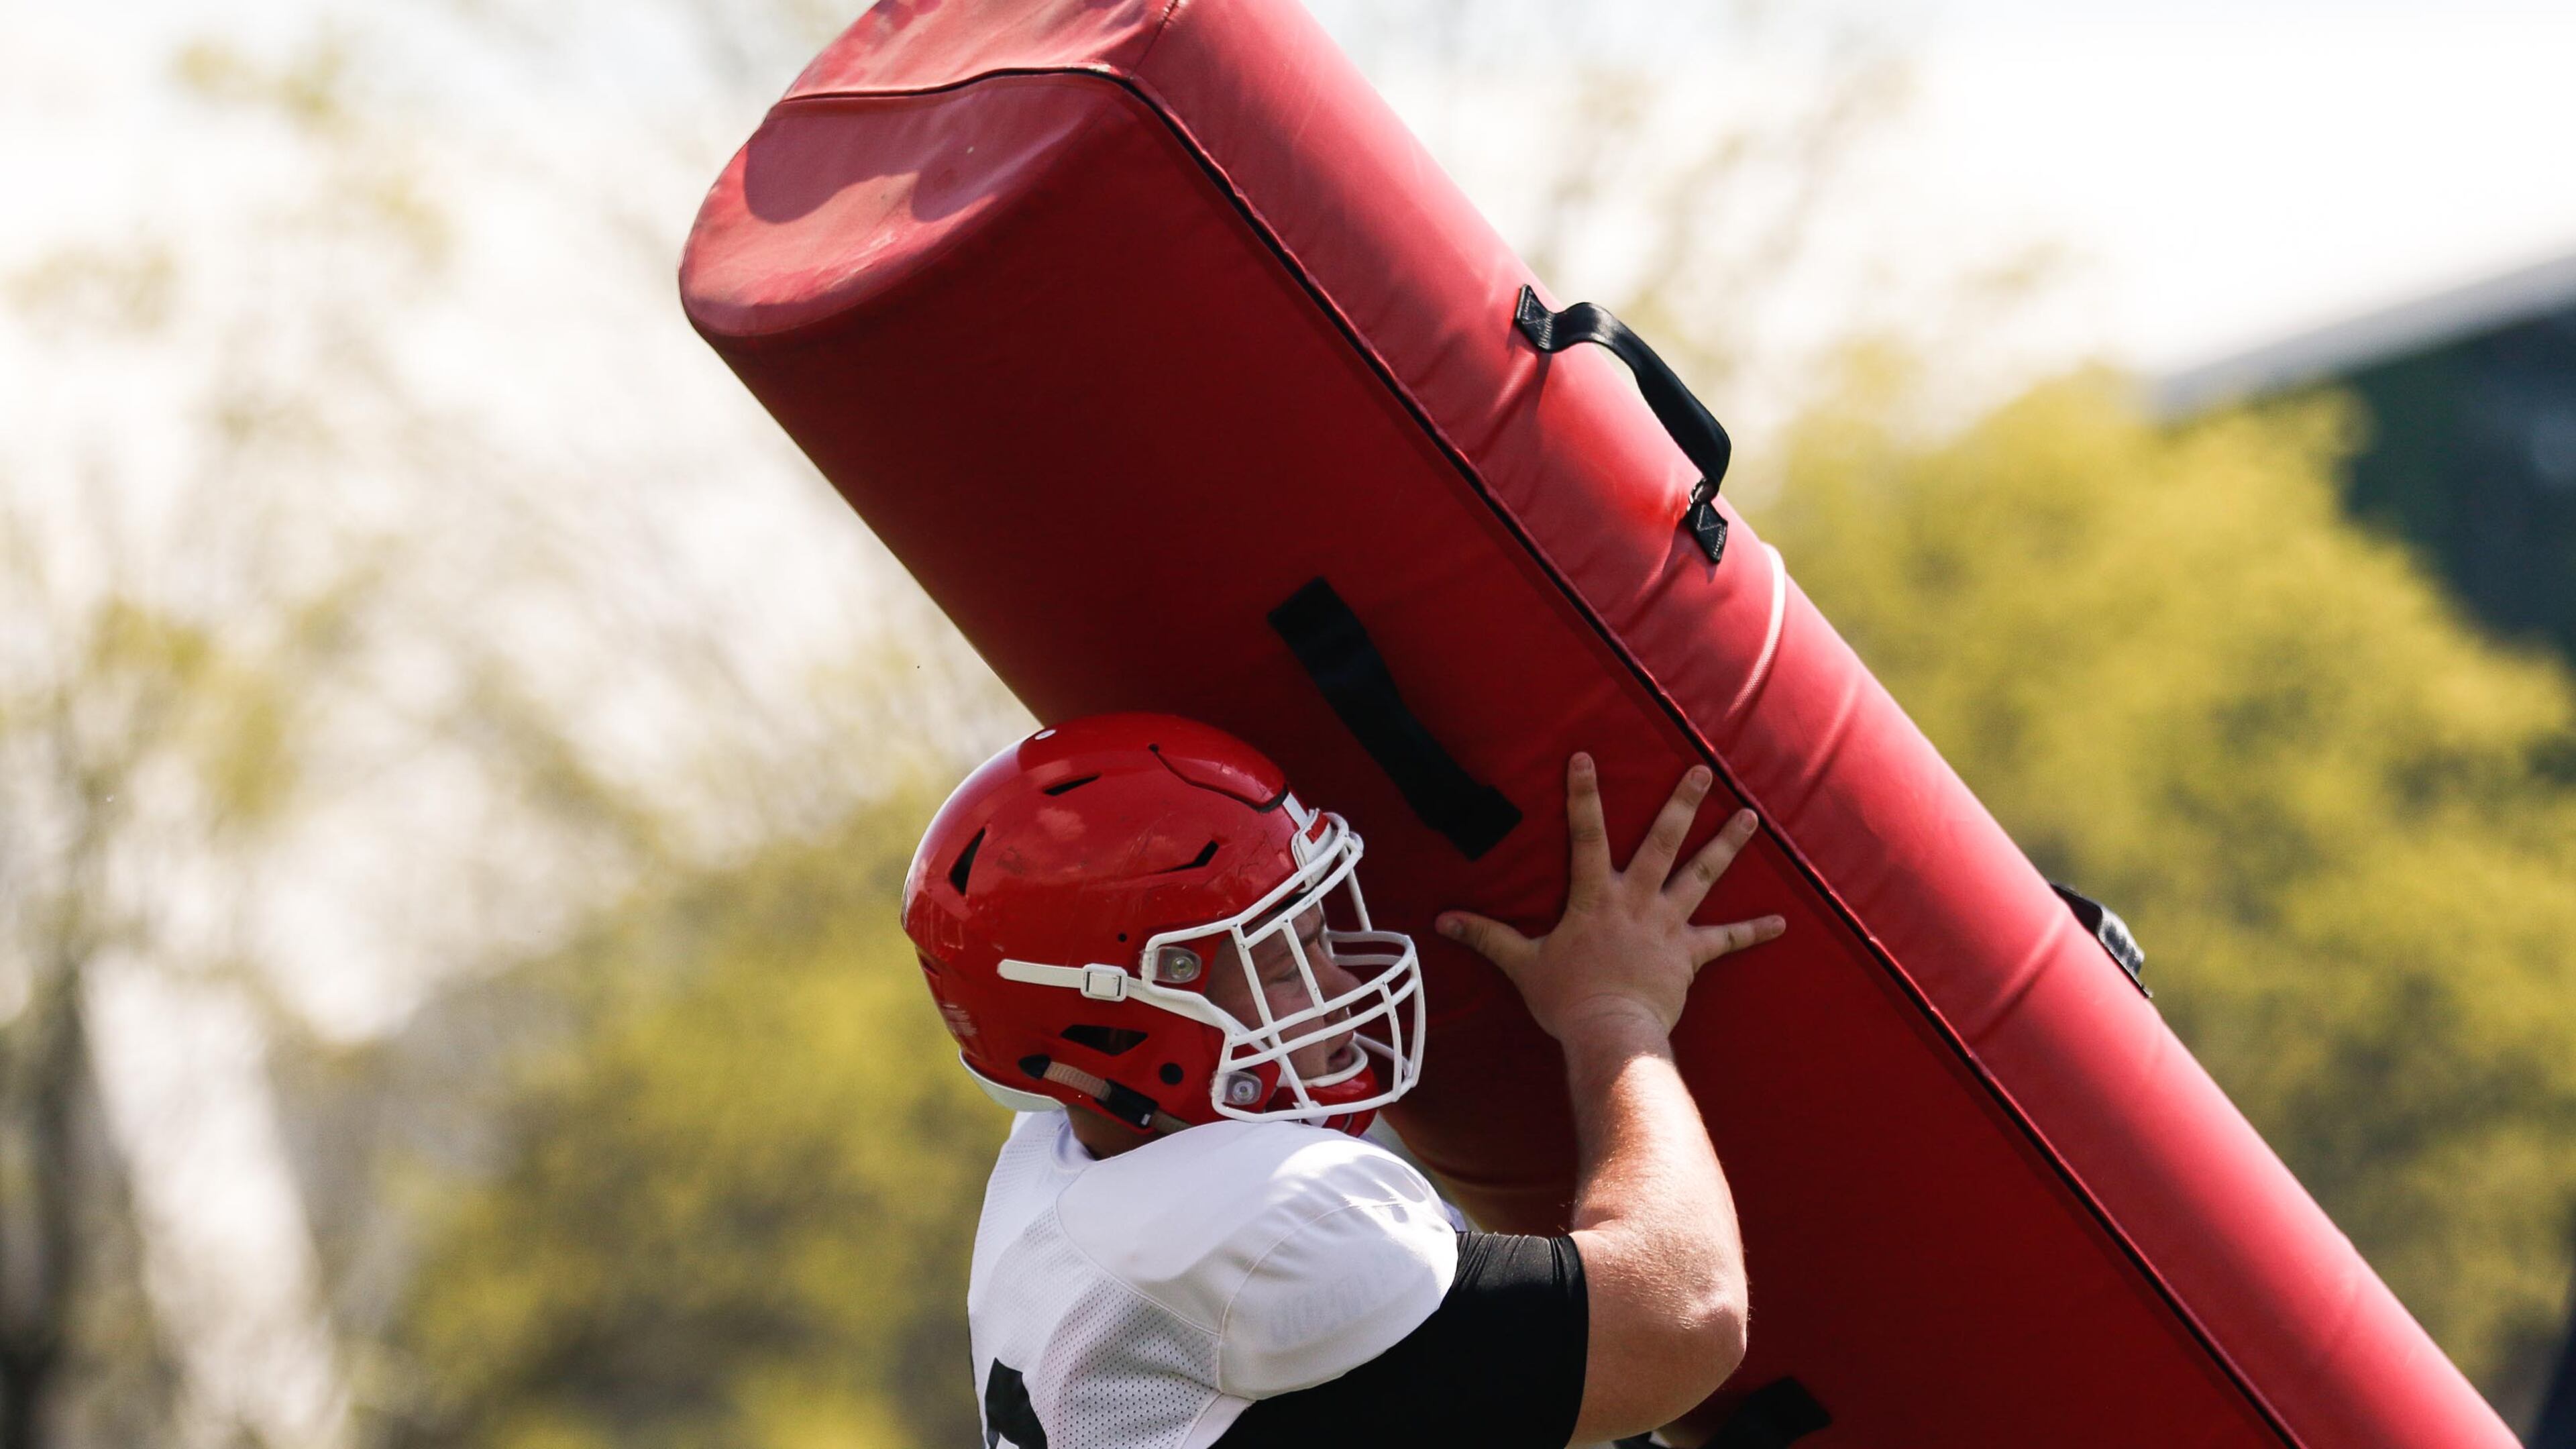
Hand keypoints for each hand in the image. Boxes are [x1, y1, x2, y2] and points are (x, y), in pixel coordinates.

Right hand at [1437, 753, 1783, 1041]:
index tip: (1585, 757)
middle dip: (1682, 802)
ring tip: (1750, 816)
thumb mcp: (1521, 964)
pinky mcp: (1690, 955)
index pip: (1586, 835)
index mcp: (1596, 898)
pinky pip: (1726, 940)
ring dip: (1727, 845)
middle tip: (1703, 769)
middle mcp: (1637, 901)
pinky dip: (1753, 931)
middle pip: (1663, 842)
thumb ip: (1487, 937)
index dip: (1584, 795)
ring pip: (1702, 875)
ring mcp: (1668, 925)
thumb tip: (1442, 922)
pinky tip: (1781, 922)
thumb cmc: (1566, 1000)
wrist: (1612, 1034)